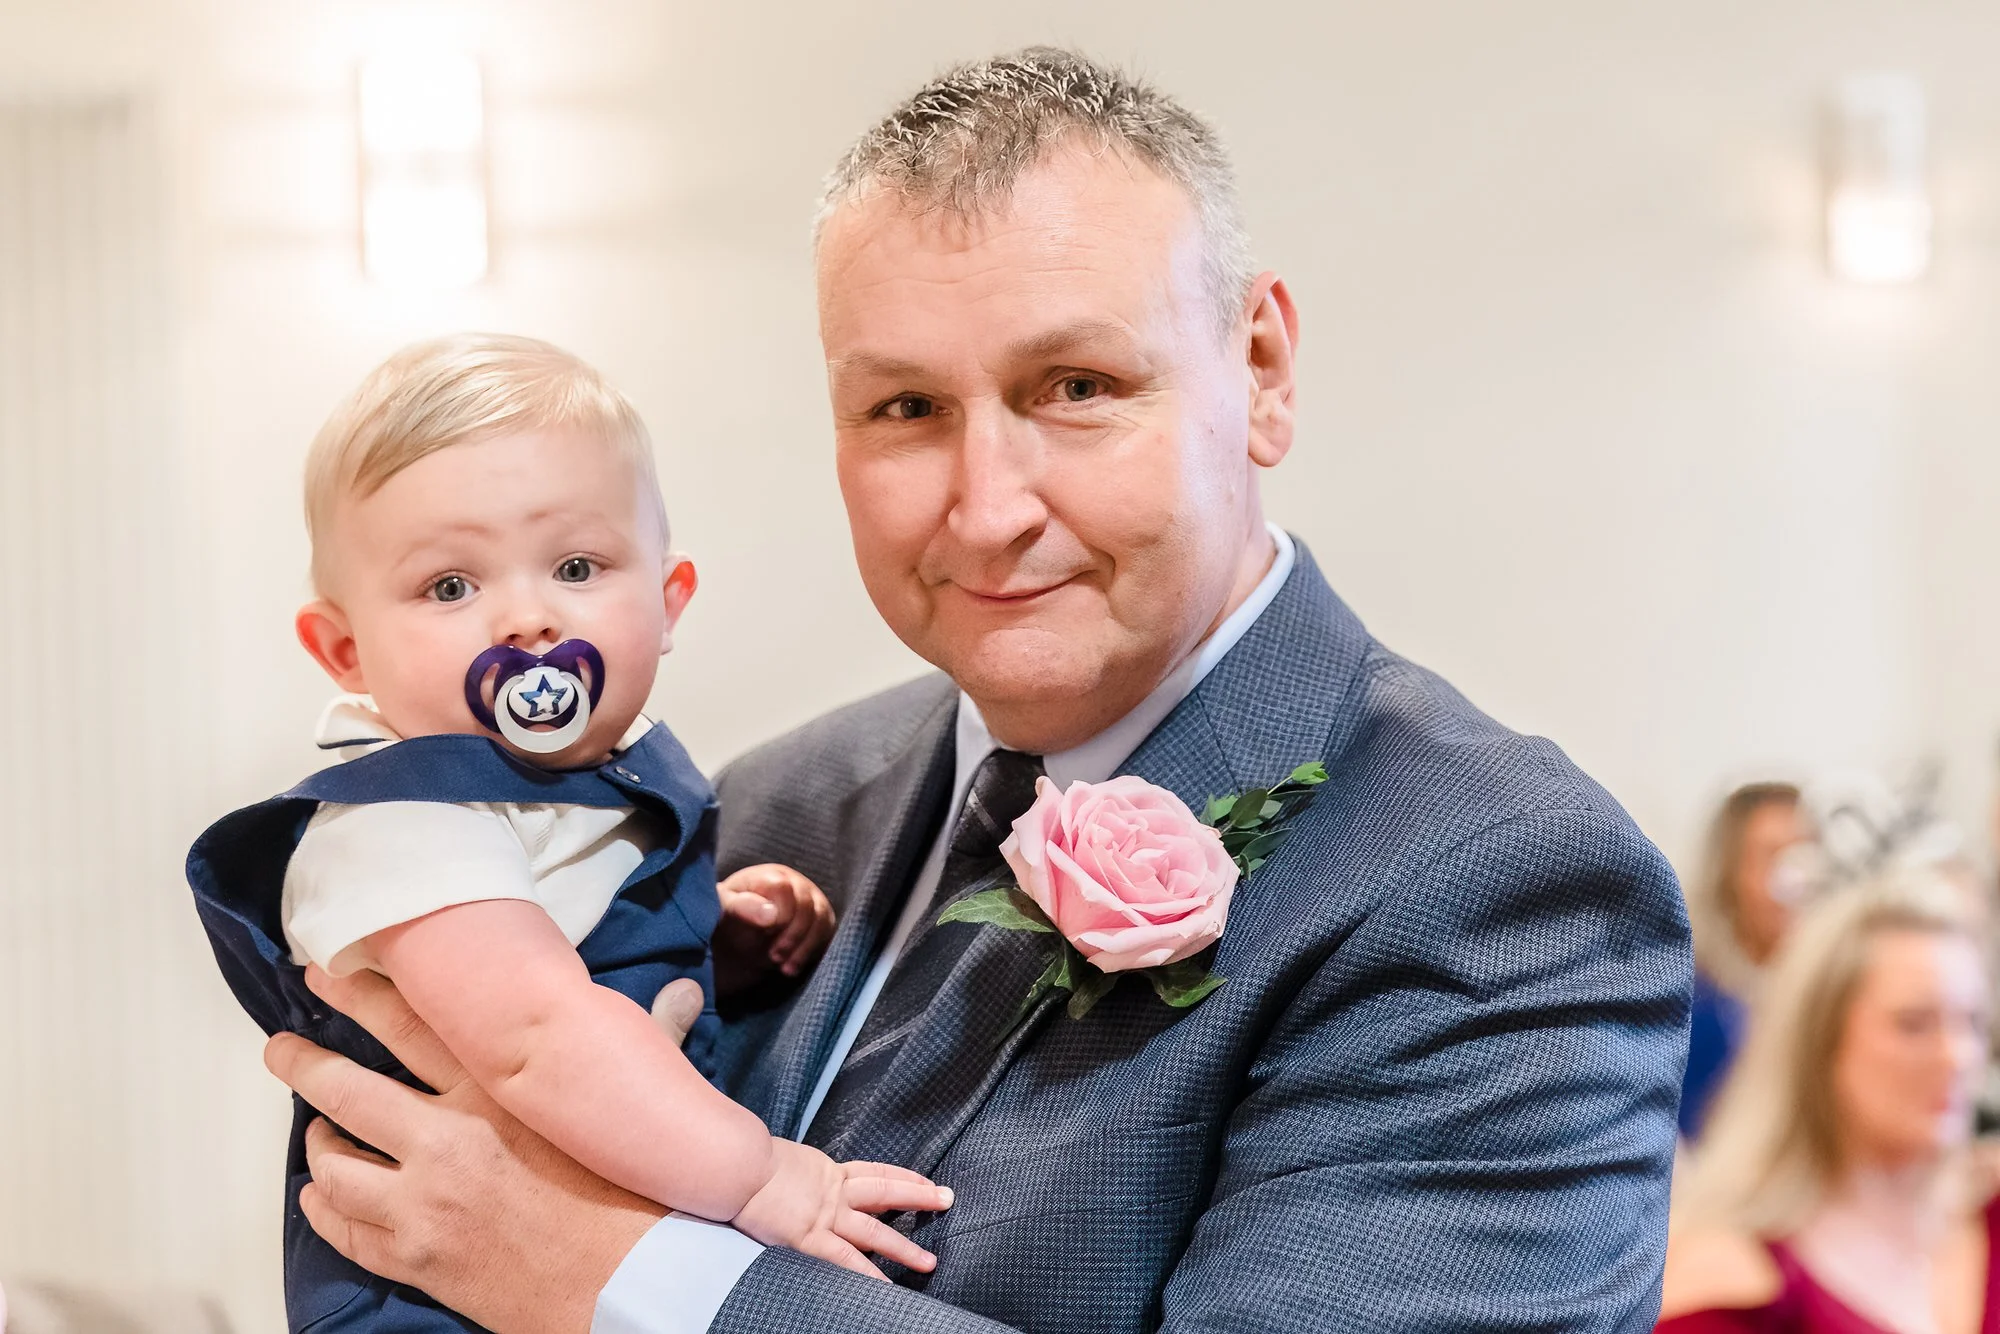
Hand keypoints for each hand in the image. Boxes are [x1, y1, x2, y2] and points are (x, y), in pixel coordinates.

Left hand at [264, 965, 665, 1333]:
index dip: (358, 994)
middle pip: (345, 1089)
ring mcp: (423, 1205)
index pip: (408, 1024)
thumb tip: (683, 994)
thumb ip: (651, 1041)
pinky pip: (344, 1231)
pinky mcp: (417, 1260)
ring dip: (318, 1145)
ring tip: (316, 1132)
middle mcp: (446, 1139)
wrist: (633, 1287)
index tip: (322, 974)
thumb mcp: (630, 1108)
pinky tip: (323, 1196)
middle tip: (280, 1048)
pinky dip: (325, 1210)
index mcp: (495, 1091)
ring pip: (333, 1165)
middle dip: (302, 1063)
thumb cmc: (638, 1194)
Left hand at [714, 863, 836, 993]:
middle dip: (792, 935)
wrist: (734, 945)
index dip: (779, 913)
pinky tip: (791, 968)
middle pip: (807, 905)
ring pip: (821, 919)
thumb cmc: (725, 921)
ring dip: (803, 947)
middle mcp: (795, 884)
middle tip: (773, 956)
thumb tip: (772, 915)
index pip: (783, 887)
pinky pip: (826, 934)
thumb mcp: (722, 910)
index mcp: (769, 876)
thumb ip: (741, 907)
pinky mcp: (819, 923)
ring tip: (783, 967)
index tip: (765, 932)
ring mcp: (810, 902)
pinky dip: (811, 953)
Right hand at [731, 1139, 952, 1279]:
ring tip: (928, 1263)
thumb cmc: (748, 1160)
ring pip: (874, 1232)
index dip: (902, 1176)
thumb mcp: (782, 1159)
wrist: (738, 1166)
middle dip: (920, 1196)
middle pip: (886, 1192)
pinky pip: (846, 1261)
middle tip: (947, 1200)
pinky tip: (885, 1289)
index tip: (924, 1181)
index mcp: (827, 1170)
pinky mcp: (811, 1238)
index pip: (874, 1172)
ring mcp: (825, 1216)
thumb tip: (794, 1176)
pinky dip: (867, 1276)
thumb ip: (797, 1172)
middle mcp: (833, 1191)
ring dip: (904, 1249)